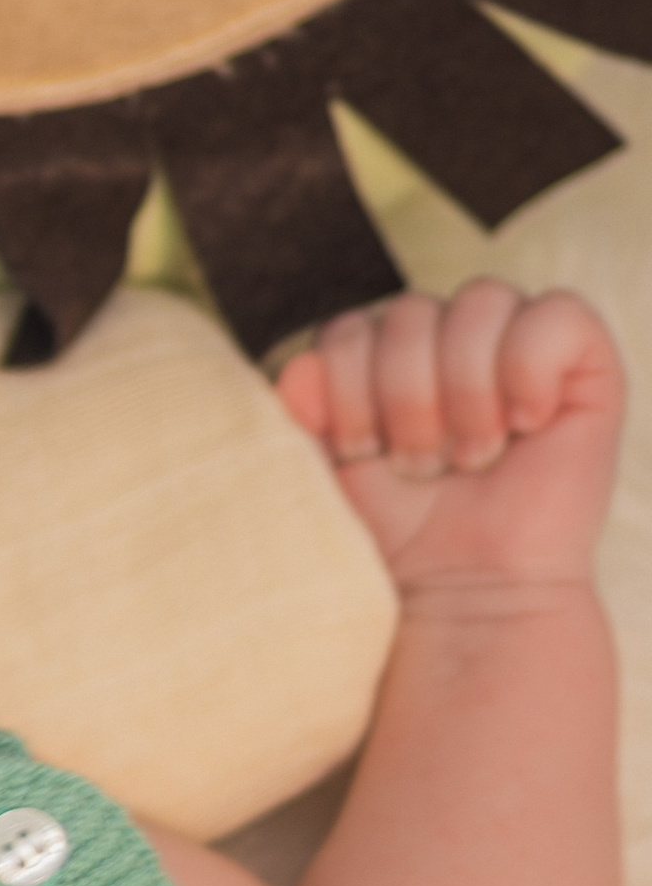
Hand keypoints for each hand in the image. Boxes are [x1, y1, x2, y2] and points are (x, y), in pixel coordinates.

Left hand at [277, 282, 622, 600]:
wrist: (472, 586)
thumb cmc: (405, 528)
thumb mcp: (335, 470)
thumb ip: (305, 414)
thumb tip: (299, 366)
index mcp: (389, 349)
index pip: (352, 324)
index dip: (347, 385)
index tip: (363, 450)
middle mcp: (453, 335)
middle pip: (412, 308)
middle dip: (405, 396)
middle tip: (423, 464)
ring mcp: (520, 344)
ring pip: (482, 300)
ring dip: (464, 388)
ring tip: (473, 454)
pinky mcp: (586, 364)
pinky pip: (560, 313)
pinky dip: (531, 368)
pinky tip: (527, 423)